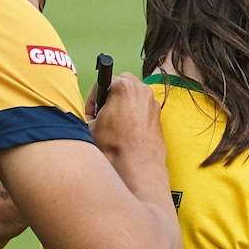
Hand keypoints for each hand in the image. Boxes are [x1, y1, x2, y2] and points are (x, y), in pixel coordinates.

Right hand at [87, 73, 167, 190]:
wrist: (136, 168)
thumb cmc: (115, 148)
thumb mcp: (90, 126)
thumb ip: (90, 112)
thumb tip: (89, 114)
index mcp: (123, 87)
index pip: (103, 81)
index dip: (93, 98)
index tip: (91, 109)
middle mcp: (142, 91)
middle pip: (122, 84)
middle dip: (111, 96)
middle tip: (102, 113)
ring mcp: (153, 104)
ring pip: (134, 96)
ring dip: (123, 105)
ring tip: (113, 124)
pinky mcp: (158, 118)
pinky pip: (143, 110)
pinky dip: (134, 116)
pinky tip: (125, 132)